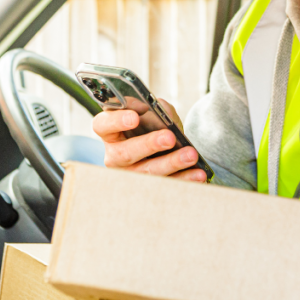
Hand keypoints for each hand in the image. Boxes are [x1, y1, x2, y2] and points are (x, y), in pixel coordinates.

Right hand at [92, 99, 206, 181]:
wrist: (165, 148)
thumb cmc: (153, 127)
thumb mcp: (154, 113)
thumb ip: (156, 109)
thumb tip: (164, 116)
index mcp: (111, 133)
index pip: (102, 125)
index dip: (116, 121)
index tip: (134, 117)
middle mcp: (115, 156)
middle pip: (126, 153)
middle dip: (149, 145)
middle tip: (169, 137)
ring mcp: (130, 176)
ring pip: (147, 173)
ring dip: (172, 163)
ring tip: (191, 155)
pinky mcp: (147, 190)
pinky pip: (165, 186)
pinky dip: (184, 179)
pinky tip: (198, 173)